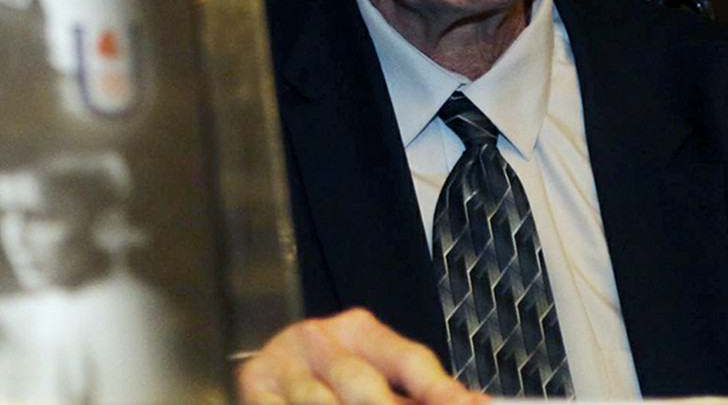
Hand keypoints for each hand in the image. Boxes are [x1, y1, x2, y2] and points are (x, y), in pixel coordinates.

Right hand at [235, 308, 487, 404]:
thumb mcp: (374, 374)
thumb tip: (474, 403)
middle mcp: (321, 337)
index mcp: (361, 330)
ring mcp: (284, 361)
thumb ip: (419, 390)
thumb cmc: (330, 378)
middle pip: (364, 385)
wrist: (270, 366)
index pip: (409, 360)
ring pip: (321, 403)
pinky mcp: (253, 384)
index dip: (439, 390)